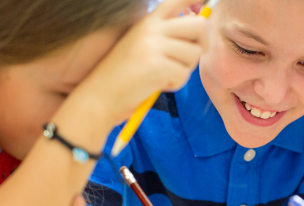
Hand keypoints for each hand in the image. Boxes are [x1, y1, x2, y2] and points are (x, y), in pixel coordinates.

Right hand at [70, 0, 205, 126]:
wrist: (99, 97)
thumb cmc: (124, 75)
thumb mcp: (141, 45)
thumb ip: (164, 34)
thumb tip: (198, 25)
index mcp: (148, 21)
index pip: (177, 0)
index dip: (195, 0)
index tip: (204, 3)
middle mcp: (151, 28)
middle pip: (199, 25)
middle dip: (201, 44)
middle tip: (188, 58)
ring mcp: (153, 45)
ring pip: (194, 54)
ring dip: (185, 69)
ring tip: (164, 75)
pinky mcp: (157, 65)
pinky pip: (184, 74)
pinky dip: (175, 84)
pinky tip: (157, 85)